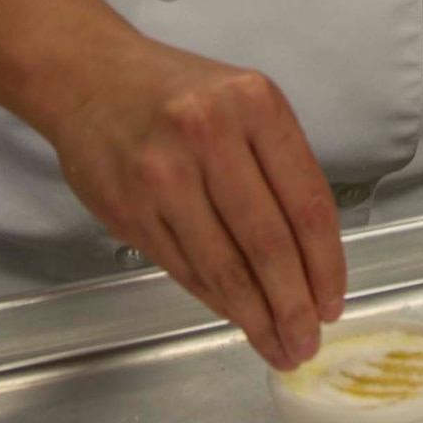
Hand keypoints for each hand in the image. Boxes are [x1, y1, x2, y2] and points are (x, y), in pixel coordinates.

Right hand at [46, 36, 347, 369]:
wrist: (89, 76)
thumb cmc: (176, 92)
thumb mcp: (242, 102)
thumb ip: (276, 166)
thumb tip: (310, 259)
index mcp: (255, 104)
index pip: (307, 202)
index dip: (327, 265)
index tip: (333, 302)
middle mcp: (210, 134)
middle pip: (269, 242)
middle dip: (294, 305)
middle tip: (308, 342)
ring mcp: (164, 174)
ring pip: (225, 265)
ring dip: (257, 317)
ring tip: (277, 345)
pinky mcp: (130, 209)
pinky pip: (185, 268)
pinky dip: (216, 299)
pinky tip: (236, 315)